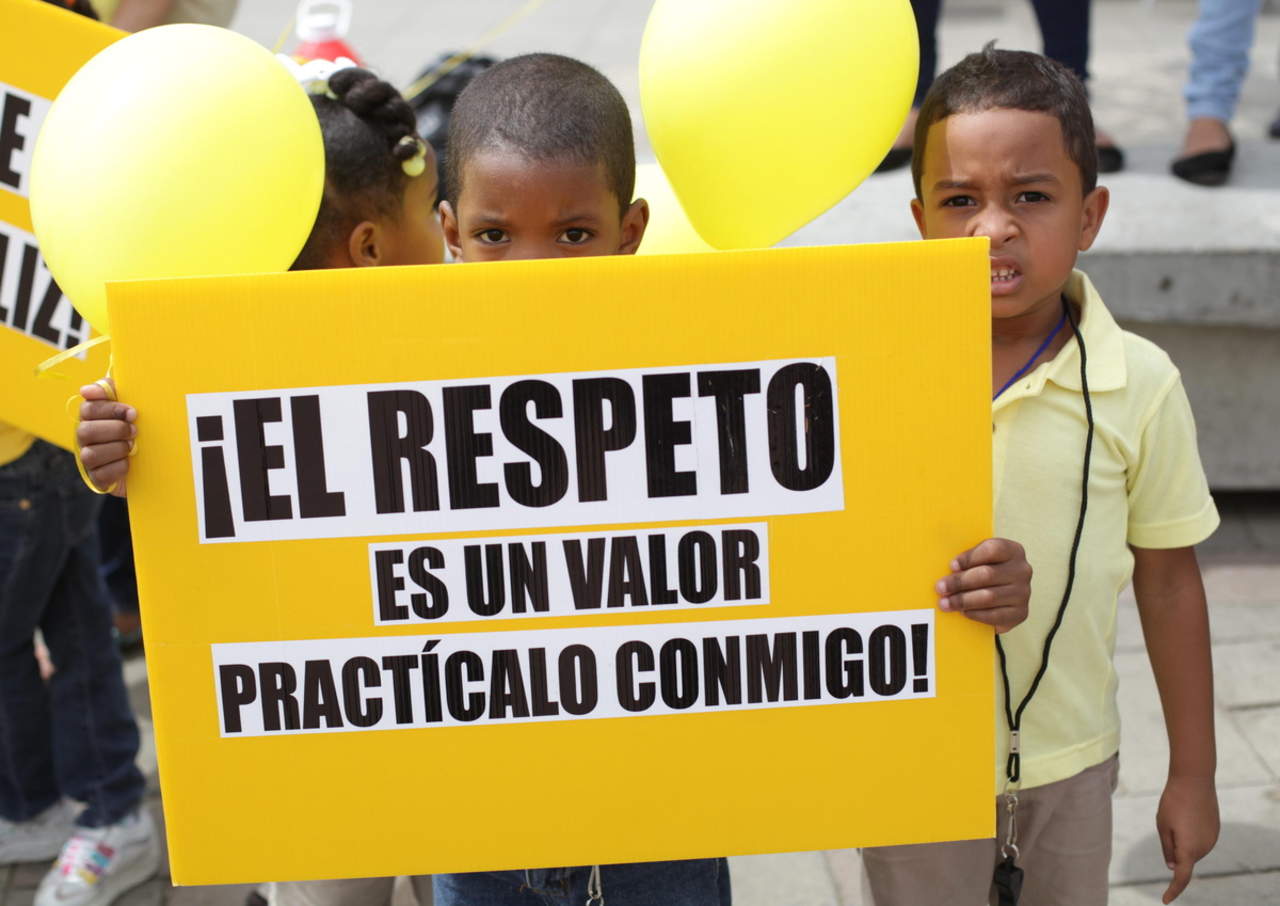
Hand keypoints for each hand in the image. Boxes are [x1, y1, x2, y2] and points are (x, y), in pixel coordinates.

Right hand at [76, 379, 135, 496]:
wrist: (151, 461)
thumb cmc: (137, 427)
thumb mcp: (129, 404)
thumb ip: (110, 390)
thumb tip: (86, 390)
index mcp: (91, 418)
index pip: (88, 408)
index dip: (110, 409)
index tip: (132, 412)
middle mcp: (85, 438)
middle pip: (86, 431)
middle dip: (115, 430)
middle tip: (134, 430)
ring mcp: (88, 460)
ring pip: (90, 455)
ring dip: (116, 449)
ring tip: (132, 447)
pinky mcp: (97, 479)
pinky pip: (101, 475)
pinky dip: (118, 468)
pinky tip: (129, 463)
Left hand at [935, 538, 1030, 632]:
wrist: (1002, 598)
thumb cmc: (985, 572)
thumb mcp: (980, 559)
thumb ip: (968, 558)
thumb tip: (949, 567)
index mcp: (1013, 551)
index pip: (992, 549)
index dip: (970, 557)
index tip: (952, 566)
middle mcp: (1022, 571)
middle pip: (987, 574)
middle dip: (960, 582)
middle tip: (940, 588)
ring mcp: (1023, 593)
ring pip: (989, 596)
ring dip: (963, 600)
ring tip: (945, 603)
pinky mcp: (1020, 613)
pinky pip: (994, 615)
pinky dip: (975, 614)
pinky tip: (963, 612)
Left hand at [1157, 774, 1218, 902]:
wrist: (1195, 781)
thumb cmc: (1173, 803)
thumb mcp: (1163, 826)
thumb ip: (1168, 849)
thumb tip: (1173, 867)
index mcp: (1189, 850)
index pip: (1181, 877)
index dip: (1173, 890)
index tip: (1165, 900)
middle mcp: (1204, 849)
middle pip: (1183, 858)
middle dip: (1173, 848)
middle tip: (1168, 822)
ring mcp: (1212, 840)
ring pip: (1191, 848)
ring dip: (1182, 839)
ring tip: (1179, 814)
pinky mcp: (1215, 831)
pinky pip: (1199, 839)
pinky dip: (1190, 833)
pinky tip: (1189, 814)